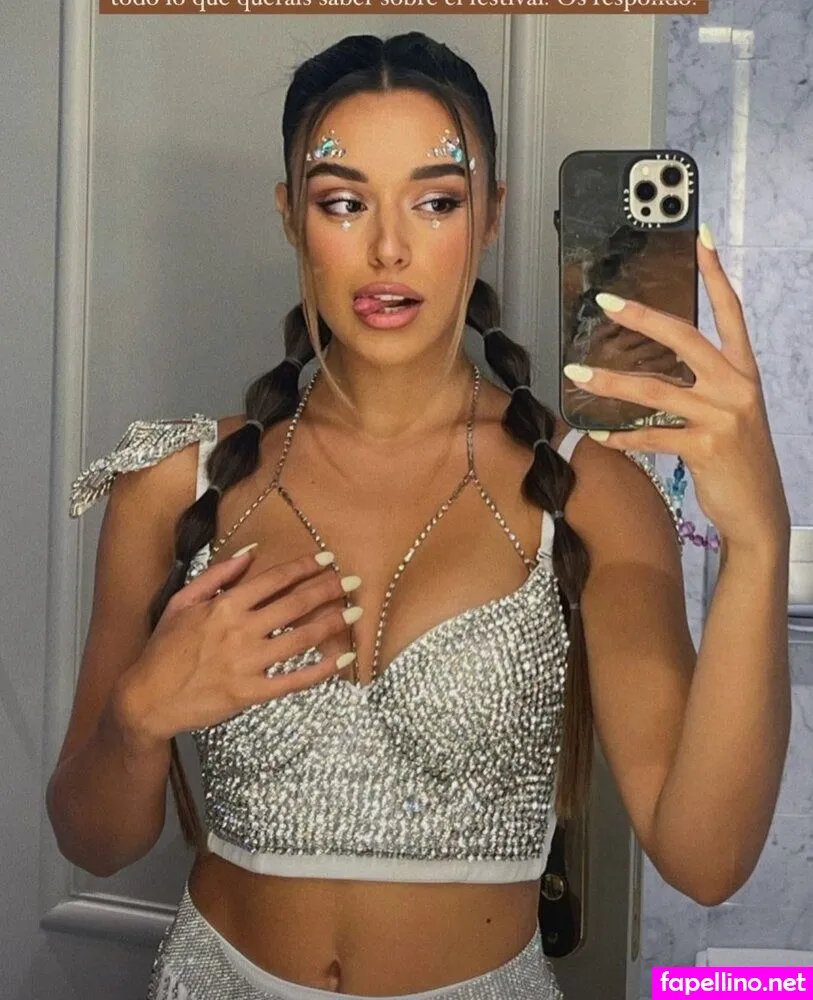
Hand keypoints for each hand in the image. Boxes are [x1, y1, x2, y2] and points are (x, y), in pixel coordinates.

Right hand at [113, 548, 358, 749]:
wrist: (146, 699)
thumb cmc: (163, 650)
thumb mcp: (182, 602)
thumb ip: (218, 575)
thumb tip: (251, 550)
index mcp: (224, 606)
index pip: (274, 579)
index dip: (305, 567)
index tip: (327, 560)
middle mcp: (240, 630)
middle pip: (295, 604)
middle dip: (329, 590)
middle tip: (354, 582)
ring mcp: (247, 663)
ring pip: (301, 638)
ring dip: (332, 623)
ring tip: (355, 613)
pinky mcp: (251, 693)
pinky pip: (294, 680)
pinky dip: (321, 670)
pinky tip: (342, 660)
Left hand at [563, 226, 790, 551]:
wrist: (758, 509)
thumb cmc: (738, 458)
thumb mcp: (730, 413)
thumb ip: (701, 387)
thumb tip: (654, 371)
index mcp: (743, 372)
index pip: (731, 312)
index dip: (716, 275)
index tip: (700, 239)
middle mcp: (736, 386)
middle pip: (685, 339)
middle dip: (643, 318)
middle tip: (605, 303)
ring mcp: (722, 416)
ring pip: (655, 389)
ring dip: (610, 382)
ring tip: (577, 373)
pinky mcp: (705, 447)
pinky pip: (651, 436)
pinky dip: (621, 437)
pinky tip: (599, 435)